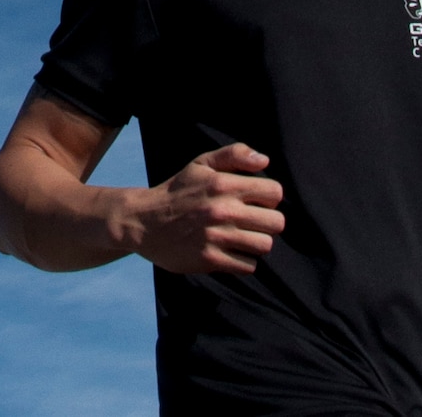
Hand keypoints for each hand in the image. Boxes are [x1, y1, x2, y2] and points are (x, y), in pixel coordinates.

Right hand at [125, 143, 285, 274]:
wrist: (144, 222)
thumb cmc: (178, 191)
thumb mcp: (201, 164)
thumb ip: (234, 155)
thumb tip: (264, 161)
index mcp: (224, 184)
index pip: (275, 192)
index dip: (270, 197)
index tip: (256, 201)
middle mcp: (224, 210)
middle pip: (277, 223)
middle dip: (267, 222)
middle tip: (252, 222)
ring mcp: (217, 237)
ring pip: (265, 245)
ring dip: (256, 243)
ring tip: (242, 238)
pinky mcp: (210, 259)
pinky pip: (248, 266)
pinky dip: (243, 261)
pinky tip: (230, 251)